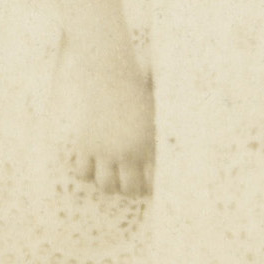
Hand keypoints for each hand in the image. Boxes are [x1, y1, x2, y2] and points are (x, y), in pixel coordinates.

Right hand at [53, 47, 153, 196]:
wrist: (111, 75)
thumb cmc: (137, 89)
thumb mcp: (157, 110)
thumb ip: (161, 131)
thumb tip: (182, 130)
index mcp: (148, 145)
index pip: (151, 181)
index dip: (149, 186)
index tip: (146, 182)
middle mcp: (127, 152)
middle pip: (128, 189)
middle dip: (128, 188)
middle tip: (126, 180)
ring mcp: (105, 150)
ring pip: (105, 185)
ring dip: (108, 184)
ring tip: (109, 175)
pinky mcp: (86, 144)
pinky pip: (82, 172)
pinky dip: (86, 172)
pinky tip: (92, 163)